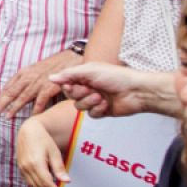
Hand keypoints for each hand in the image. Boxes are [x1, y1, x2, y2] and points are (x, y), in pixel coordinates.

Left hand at [0, 49, 80, 116]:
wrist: (70, 59)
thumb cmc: (54, 64)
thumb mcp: (35, 69)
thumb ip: (27, 80)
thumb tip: (20, 93)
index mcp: (24, 72)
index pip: (9, 86)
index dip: (1, 96)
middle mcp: (28, 77)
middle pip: (12, 92)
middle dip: (2, 103)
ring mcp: (38, 82)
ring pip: (22, 97)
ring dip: (14, 108)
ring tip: (7, 117)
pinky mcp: (49, 87)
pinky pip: (40, 101)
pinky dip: (35, 110)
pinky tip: (31, 117)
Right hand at [16, 117, 70, 186]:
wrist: (27, 130)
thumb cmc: (43, 139)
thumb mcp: (54, 152)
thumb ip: (59, 168)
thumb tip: (67, 182)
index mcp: (36, 164)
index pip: (48, 185)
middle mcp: (27, 168)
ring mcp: (22, 169)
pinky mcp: (21, 169)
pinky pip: (30, 183)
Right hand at [50, 62, 175, 118]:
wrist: (136, 91)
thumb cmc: (115, 76)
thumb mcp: (90, 71)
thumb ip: (69, 75)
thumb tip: (51, 78)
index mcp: (83, 76)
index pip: (65, 83)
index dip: (67, 86)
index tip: (71, 85)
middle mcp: (87, 87)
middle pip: (71, 96)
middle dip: (80, 94)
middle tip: (91, 90)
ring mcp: (94, 99)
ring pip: (79, 106)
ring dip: (89, 102)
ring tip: (101, 97)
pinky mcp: (101, 111)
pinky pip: (91, 115)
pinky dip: (97, 110)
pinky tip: (106, 104)